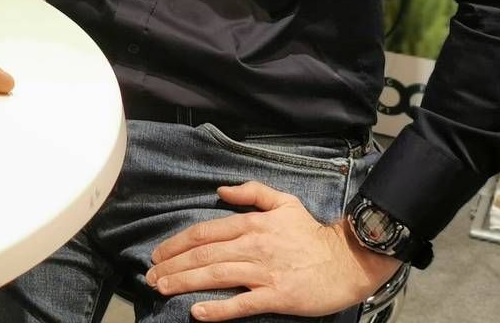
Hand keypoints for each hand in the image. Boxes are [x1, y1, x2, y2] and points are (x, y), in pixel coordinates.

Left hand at [144, 182, 399, 320]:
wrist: (348, 260)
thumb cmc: (313, 234)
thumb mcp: (283, 202)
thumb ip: (252, 193)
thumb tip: (221, 189)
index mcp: (252, 224)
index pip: (204, 232)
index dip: (177, 243)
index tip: (159, 254)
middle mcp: (253, 246)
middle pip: (203, 255)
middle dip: (172, 266)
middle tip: (150, 276)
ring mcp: (264, 272)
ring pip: (215, 276)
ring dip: (184, 283)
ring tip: (162, 288)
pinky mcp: (277, 296)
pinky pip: (242, 303)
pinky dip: (218, 308)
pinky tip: (198, 312)